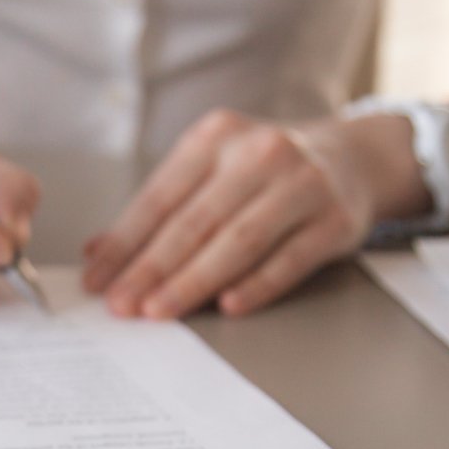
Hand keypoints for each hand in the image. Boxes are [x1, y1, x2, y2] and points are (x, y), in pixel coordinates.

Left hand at [82, 108, 418, 318]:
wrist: (353, 156)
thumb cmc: (265, 172)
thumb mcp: (211, 169)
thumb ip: (160, 209)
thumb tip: (95, 253)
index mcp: (215, 137)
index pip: (160, 197)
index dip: (124, 242)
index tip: (97, 280)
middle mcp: (259, 153)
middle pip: (195, 221)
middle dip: (151, 268)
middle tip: (122, 305)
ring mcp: (302, 184)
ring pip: (238, 240)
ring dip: (194, 281)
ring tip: (159, 310)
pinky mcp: (336, 219)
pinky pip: (290, 258)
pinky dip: (257, 284)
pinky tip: (227, 306)